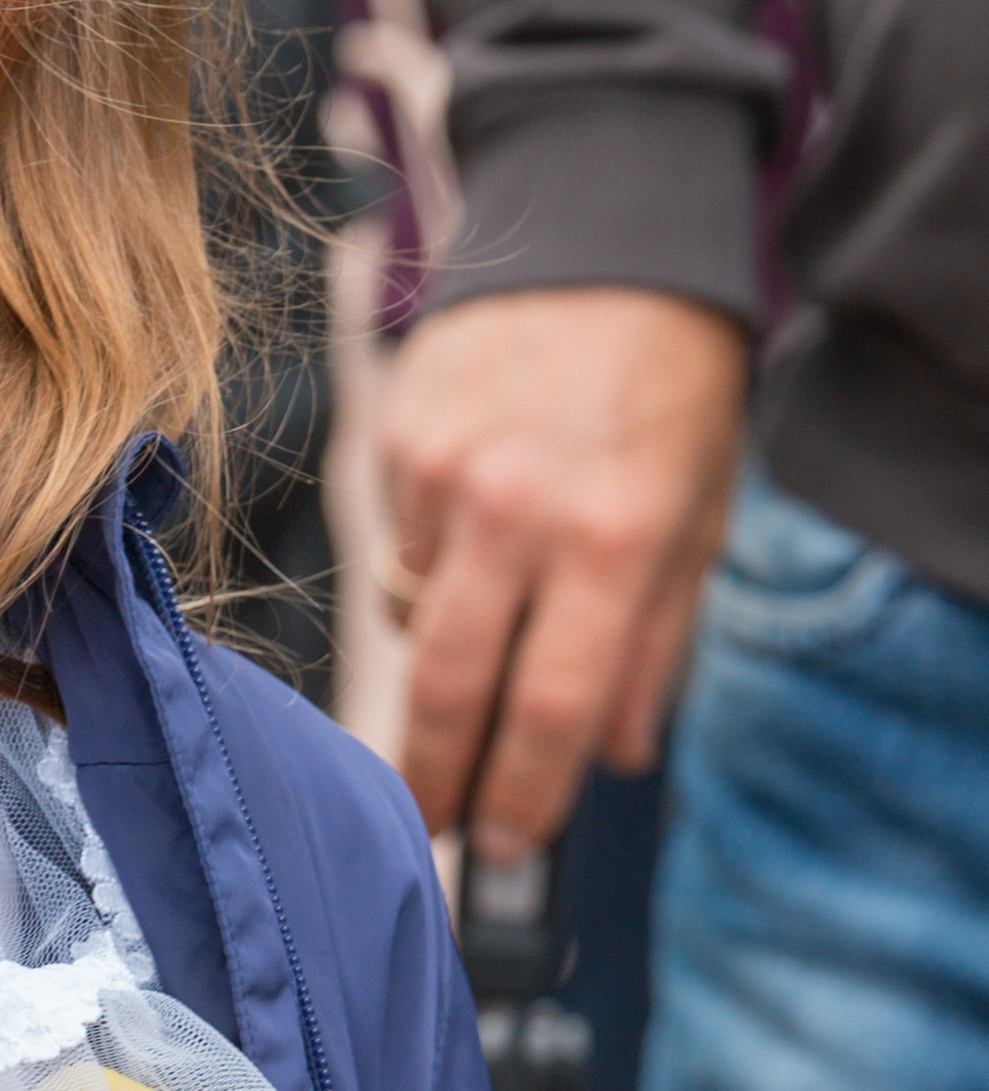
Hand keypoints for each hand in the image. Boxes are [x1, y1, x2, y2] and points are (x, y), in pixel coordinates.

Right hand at [379, 289, 748, 853]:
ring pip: (414, 617)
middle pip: (453, 684)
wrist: (599, 246)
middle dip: (436, 772)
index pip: (556, 706)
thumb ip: (655, 644)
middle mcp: (517, 509)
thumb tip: (616, 755)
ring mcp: (442, 472)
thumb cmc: (665, 392)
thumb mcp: (699, 519)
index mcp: (614, 537)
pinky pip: (399, 546)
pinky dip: (431, 562)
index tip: (503, 844)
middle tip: (427, 822)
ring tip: (487, 621)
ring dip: (444, 649)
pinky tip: (474, 519)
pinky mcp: (392, 437)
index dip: (524, 794)